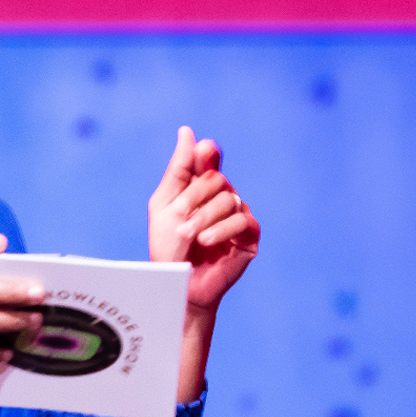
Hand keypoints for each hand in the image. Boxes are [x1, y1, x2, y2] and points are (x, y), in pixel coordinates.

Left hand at [148, 126, 259, 403]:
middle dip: (193, 200)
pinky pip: (241, 220)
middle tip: (181, 222)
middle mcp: (223, 196)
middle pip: (216, 179)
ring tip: (193, 238)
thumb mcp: (165, 205)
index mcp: (201, 187)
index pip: (208, 158)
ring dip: (203, 219)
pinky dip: (221, 230)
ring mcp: (238, 215)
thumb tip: (188, 131)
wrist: (178, 284)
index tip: (203, 153)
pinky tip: (206, 242)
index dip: (205, 154)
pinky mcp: (250, 236)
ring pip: (228, 199)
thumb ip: (179, 170)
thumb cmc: (168, 248)